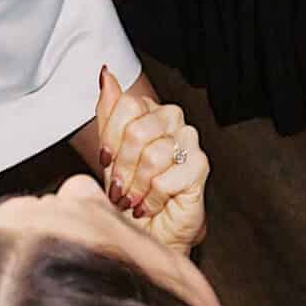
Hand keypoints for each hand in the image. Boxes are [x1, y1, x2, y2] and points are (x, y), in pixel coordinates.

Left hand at [96, 67, 207, 253]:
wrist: (147, 232)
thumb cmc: (130, 192)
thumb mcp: (109, 150)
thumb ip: (108, 112)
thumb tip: (106, 74)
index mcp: (149, 110)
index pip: (126, 105)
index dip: (111, 137)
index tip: (107, 159)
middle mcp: (171, 120)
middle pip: (138, 130)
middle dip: (123, 166)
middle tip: (120, 186)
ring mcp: (188, 141)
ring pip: (152, 156)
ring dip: (136, 186)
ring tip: (134, 198)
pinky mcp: (199, 167)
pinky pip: (165, 179)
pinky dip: (152, 199)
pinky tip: (151, 204)